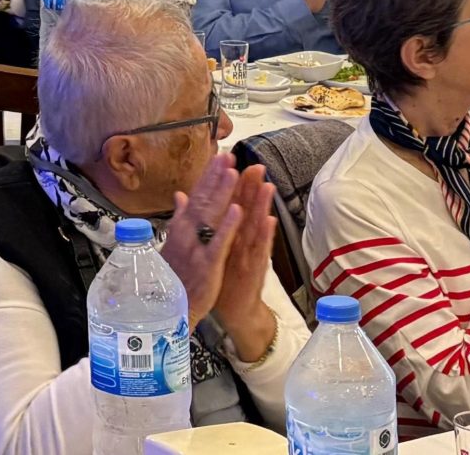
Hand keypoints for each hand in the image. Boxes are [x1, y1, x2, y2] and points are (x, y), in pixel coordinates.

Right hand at [160, 153, 250, 325]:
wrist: (167, 313)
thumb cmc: (170, 280)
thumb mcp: (172, 245)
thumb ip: (179, 217)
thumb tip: (180, 196)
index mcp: (181, 229)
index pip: (196, 196)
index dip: (209, 175)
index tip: (220, 156)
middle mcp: (187, 234)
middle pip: (203, 200)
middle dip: (216, 176)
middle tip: (228, 154)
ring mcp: (197, 249)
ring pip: (211, 216)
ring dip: (222, 193)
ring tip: (233, 172)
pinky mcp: (207, 265)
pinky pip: (219, 243)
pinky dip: (227, 226)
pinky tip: (237, 210)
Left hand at [207, 164, 278, 336]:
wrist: (236, 309)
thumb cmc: (226, 276)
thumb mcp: (216, 249)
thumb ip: (212, 224)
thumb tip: (200, 204)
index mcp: (231, 234)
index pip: (231, 204)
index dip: (231, 183)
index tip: (231, 159)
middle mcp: (243, 241)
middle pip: (247, 210)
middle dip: (250, 188)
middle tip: (257, 166)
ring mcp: (250, 255)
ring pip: (256, 227)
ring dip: (262, 207)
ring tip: (267, 186)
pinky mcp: (254, 271)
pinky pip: (260, 253)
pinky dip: (265, 238)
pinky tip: (269, 222)